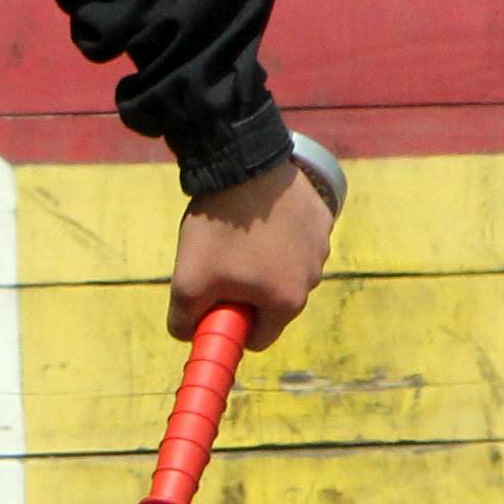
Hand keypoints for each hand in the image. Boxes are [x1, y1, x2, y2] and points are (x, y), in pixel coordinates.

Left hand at [168, 155, 335, 350]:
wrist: (243, 166)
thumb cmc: (219, 230)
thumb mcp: (187, 284)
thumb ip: (183, 320)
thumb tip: (185, 333)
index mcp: (287, 303)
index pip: (257, 338)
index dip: (229, 324)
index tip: (213, 302)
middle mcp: (313, 278)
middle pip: (272, 301)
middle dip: (246, 291)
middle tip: (220, 263)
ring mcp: (321, 245)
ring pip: (285, 268)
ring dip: (263, 260)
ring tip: (237, 234)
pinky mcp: (320, 216)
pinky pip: (296, 237)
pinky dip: (278, 232)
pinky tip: (258, 214)